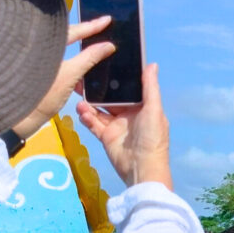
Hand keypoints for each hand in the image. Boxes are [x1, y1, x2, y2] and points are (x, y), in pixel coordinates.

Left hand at [12, 0, 114, 139]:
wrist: (18, 116)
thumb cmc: (41, 95)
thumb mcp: (70, 76)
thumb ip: (90, 58)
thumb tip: (108, 46)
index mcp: (45, 44)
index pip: (73, 30)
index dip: (92, 25)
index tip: (107, 19)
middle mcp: (40, 47)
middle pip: (66, 34)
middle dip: (84, 30)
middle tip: (101, 26)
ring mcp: (39, 60)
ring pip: (62, 47)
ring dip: (78, 46)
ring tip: (94, 42)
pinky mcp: (38, 71)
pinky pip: (59, 59)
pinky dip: (71, 59)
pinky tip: (81, 62)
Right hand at [76, 63, 172, 190]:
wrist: (142, 168)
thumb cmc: (152, 138)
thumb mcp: (154, 110)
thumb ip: (150, 88)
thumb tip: (152, 64)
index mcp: (143, 107)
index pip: (127, 89)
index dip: (116, 79)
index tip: (103, 65)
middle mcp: (129, 114)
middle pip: (110, 98)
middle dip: (97, 90)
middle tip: (83, 79)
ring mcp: (117, 126)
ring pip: (99, 110)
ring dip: (89, 103)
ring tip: (79, 97)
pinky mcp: (106, 137)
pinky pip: (94, 124)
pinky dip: (86, 117)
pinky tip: (81, 111)